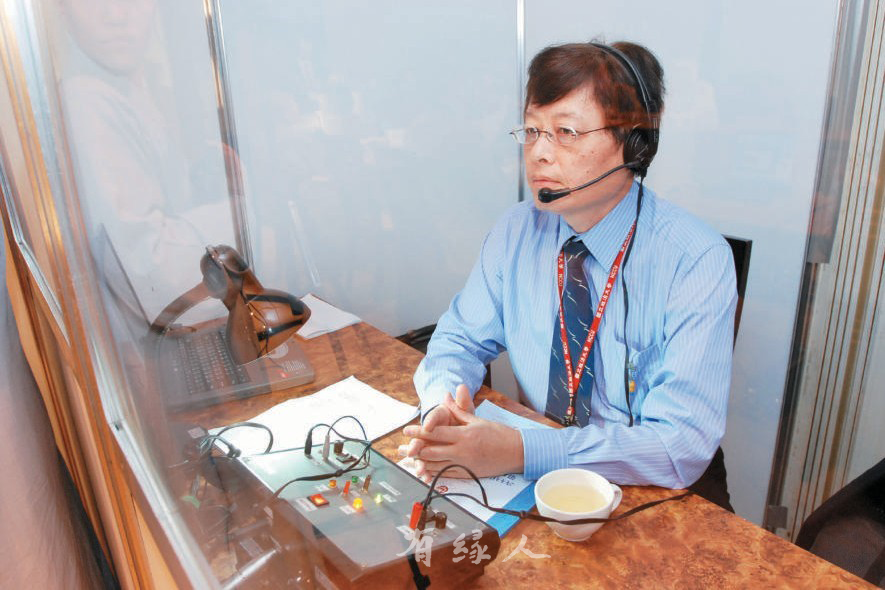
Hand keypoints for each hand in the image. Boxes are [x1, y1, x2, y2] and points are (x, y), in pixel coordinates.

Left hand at [400, 385, 523, 479]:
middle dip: (414, 449)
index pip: (435, 433)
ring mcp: (463, 464)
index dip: (418, 431)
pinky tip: (423, 471)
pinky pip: (445, 474)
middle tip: (401, 448)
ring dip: (419, 462)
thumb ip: (458, 410)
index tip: (406, 430)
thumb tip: (446, 396)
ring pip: (436, 465)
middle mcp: (461, 451)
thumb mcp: (476, 419)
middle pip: (431, 451)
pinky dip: (432, 473)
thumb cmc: (498, 434)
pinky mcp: (467, 474)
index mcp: (463, 435)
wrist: (515, 452)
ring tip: (407, 460)